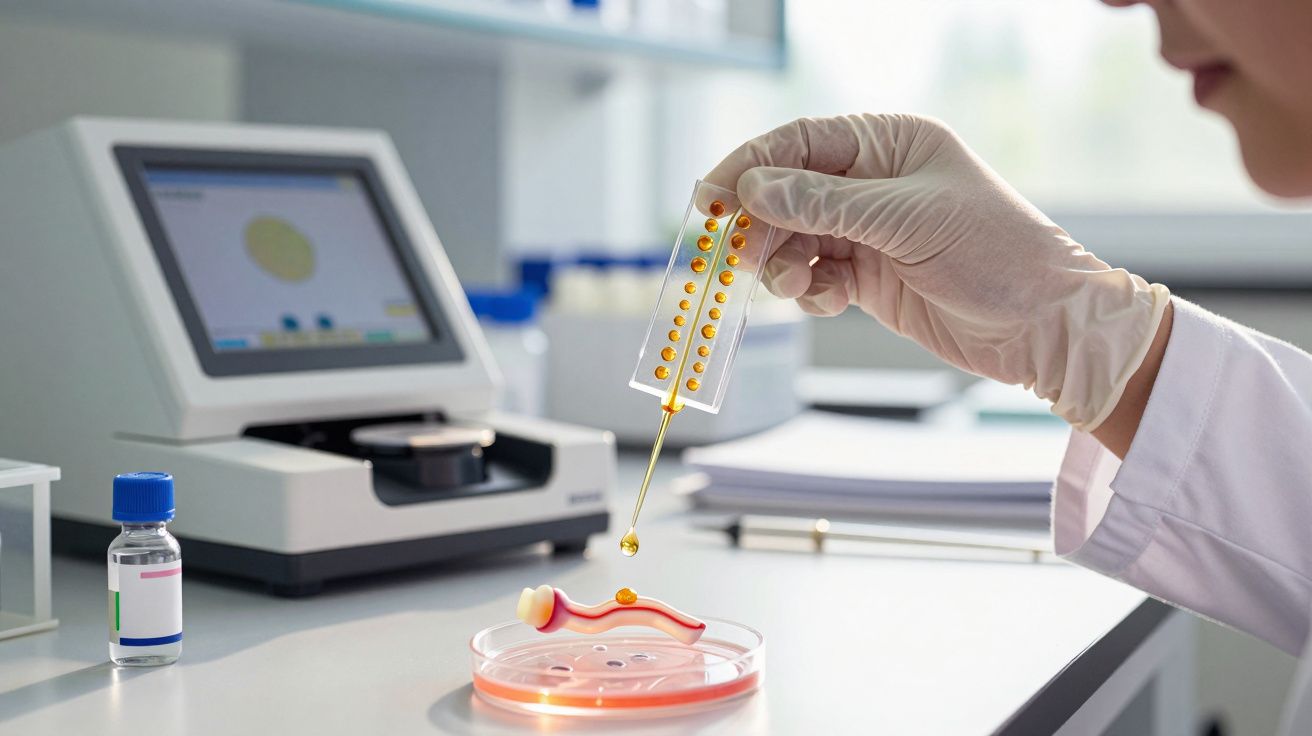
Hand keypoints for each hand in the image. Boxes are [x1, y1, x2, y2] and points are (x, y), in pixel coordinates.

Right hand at [705, 114, 1169, 429]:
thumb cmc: (995, 254)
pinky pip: (813, 276)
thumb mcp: (905, 221)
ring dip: (782, 265)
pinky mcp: (868, 276)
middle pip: (785, 194)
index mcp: (888, 143)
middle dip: (760, 226)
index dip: (748, 168)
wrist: (1042, 325)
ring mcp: (868, 230)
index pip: (798, 143)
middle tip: (741, 258)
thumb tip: (752, 188)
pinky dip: (809, 291)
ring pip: (792, 240)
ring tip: (797, 286)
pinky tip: (831, 300)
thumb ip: (823, 205)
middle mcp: (873, 181)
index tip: (709, 201)